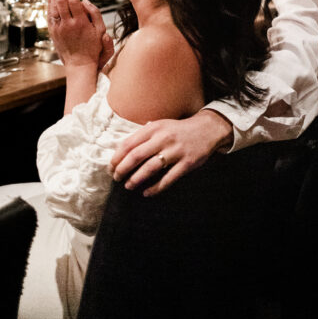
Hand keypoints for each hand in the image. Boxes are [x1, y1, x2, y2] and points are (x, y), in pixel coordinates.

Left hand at [48, 0, 112, 69]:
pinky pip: (49, 13)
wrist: (79, 65)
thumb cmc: (92, 48)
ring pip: (53, 5)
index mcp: (80, 23)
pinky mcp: (53, 31)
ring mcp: (58, 28)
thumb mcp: (100, 31)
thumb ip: (94, 13)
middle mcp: (67, 24)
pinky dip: (48, 1)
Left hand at [110, 110, 233, 196]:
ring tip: (128, 185)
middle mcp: (164, 139)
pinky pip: (167, 179)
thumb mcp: (160, 125)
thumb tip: (121, 150)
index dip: (117, 157)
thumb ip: (143, 135)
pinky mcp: (187, 164)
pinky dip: (155, 188)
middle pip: (136, 156)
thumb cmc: (178, 130)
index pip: (129, 143)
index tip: (111, 167)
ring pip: (150, 168)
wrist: (207, 129)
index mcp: (154, 128)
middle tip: (116, 178)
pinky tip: (146, 192)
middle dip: (122, 169)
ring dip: (136, 179)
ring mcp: (176, 151)